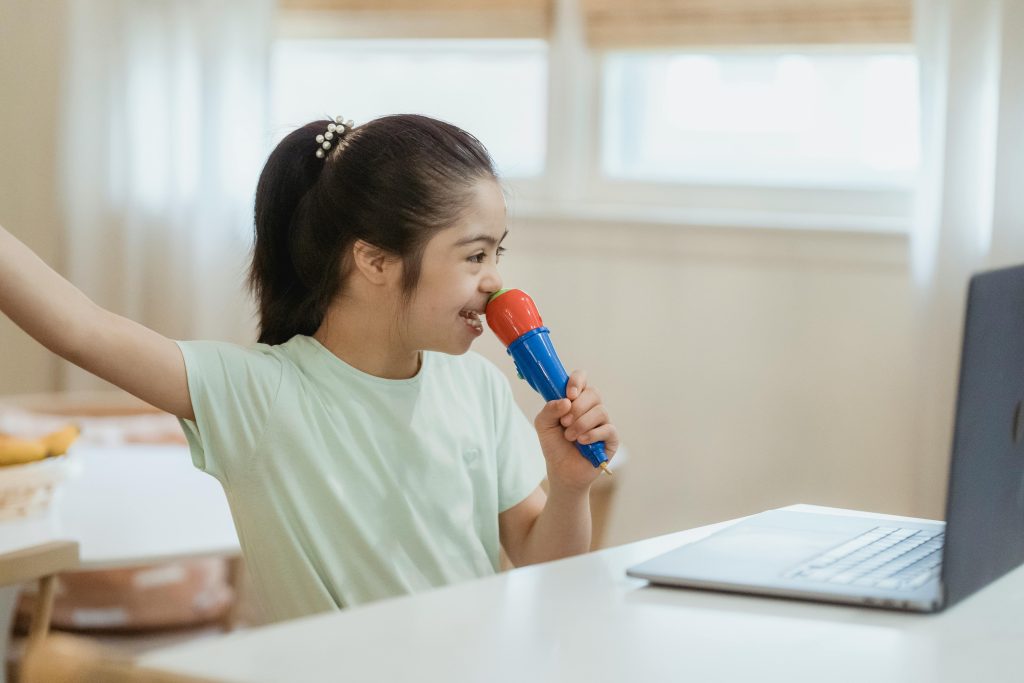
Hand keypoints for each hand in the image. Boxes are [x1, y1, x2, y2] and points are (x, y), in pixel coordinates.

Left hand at [533, 370, 618, 492]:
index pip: (582, 378)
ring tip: (570, 437)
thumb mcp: (543, 425)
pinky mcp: (611, 438)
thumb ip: (549, 410)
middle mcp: (592, 407)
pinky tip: (582, 442)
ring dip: (581, 424)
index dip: (577, 381)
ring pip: (600, 411)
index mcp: (576, 399)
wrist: (562, 471)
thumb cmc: (554, 445)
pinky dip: (592, 435)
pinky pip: (608, 428)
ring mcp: (603, 422)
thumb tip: (565, 401)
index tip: (569, 395)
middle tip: (564, 422)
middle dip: (577, 408)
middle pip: (593, 393)